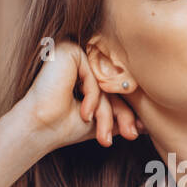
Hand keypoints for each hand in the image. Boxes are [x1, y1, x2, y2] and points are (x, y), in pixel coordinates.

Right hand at [16, 39, 144, 150]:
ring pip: (105, 82)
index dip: (126, 112)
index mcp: (86, 74)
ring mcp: (74, 54)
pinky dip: (93, 96)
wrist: (40, 129)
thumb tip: (146, 124)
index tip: (135, 132)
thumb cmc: (64, 126)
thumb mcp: (100, 121)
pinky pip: (94, 74)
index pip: (114, 90)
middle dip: (122, 115)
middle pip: (113, 85)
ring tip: (103, 135)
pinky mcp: (69, 51)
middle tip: (130, 136)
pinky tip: (84, 114)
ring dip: (107, 113)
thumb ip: (119, 117)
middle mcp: (81, 60)